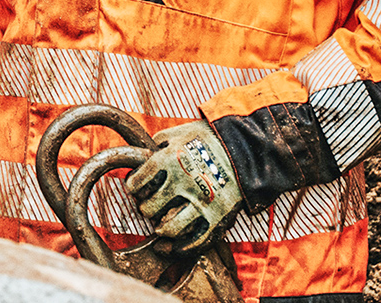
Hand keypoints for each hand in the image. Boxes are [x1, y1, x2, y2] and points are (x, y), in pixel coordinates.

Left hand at [125, 120, 243, 255]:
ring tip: (161, 225)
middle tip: (152, 206)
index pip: (136, 184)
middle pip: (149, 208)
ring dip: (161, 229)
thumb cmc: (209, 138)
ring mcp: (201, 201)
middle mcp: (183, 181)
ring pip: (168, 229)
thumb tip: (142, 158)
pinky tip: (175, 246)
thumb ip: (157, 144)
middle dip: (147, 208)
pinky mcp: (219, 216)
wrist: (246, 145)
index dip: (134, 188)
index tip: (138, 189)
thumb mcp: (179, 132)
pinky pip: (196, 242)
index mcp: (169, 158)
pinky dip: (182, 248)